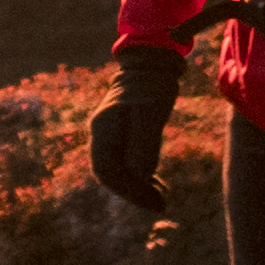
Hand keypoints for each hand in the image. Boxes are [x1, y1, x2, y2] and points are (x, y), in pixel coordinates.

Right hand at [84, 49, 180, 215]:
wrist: (151, 61)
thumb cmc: (153, 85)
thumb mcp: (152, 114)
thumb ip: (144, 145)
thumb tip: (140, 179)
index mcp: (104, 128)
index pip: (107, 171)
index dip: (129, 191)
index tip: (155, 202)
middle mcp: (101, 131)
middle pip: (109, 173)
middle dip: (133, 192)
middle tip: (162, 204)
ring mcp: (109, 130)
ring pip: (116, 169)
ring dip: (137, 186)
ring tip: (162, 196)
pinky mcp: (121, 130)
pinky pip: (124, 160)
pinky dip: (139, 174)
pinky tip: (156, 181)